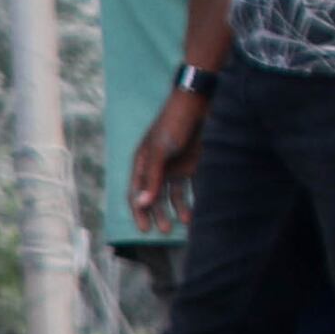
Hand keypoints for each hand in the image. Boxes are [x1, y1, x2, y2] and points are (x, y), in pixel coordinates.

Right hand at [128, 87, 205, 228]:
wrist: (198, 103)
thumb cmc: (175, 123)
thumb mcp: (160, 150)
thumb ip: (152, 177)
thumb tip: (142, 203)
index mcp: (143, 162)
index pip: (136, 193)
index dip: (139, 211)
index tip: (145, 230)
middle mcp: (156, 167)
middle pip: (153, 196)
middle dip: (158, 213)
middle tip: (166, 230)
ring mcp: (174, 165)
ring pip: (172, 193)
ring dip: (176, 208)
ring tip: (185, 221)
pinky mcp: (191, 164)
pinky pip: (188, 186)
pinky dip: (191, 198)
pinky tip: (196, 209)